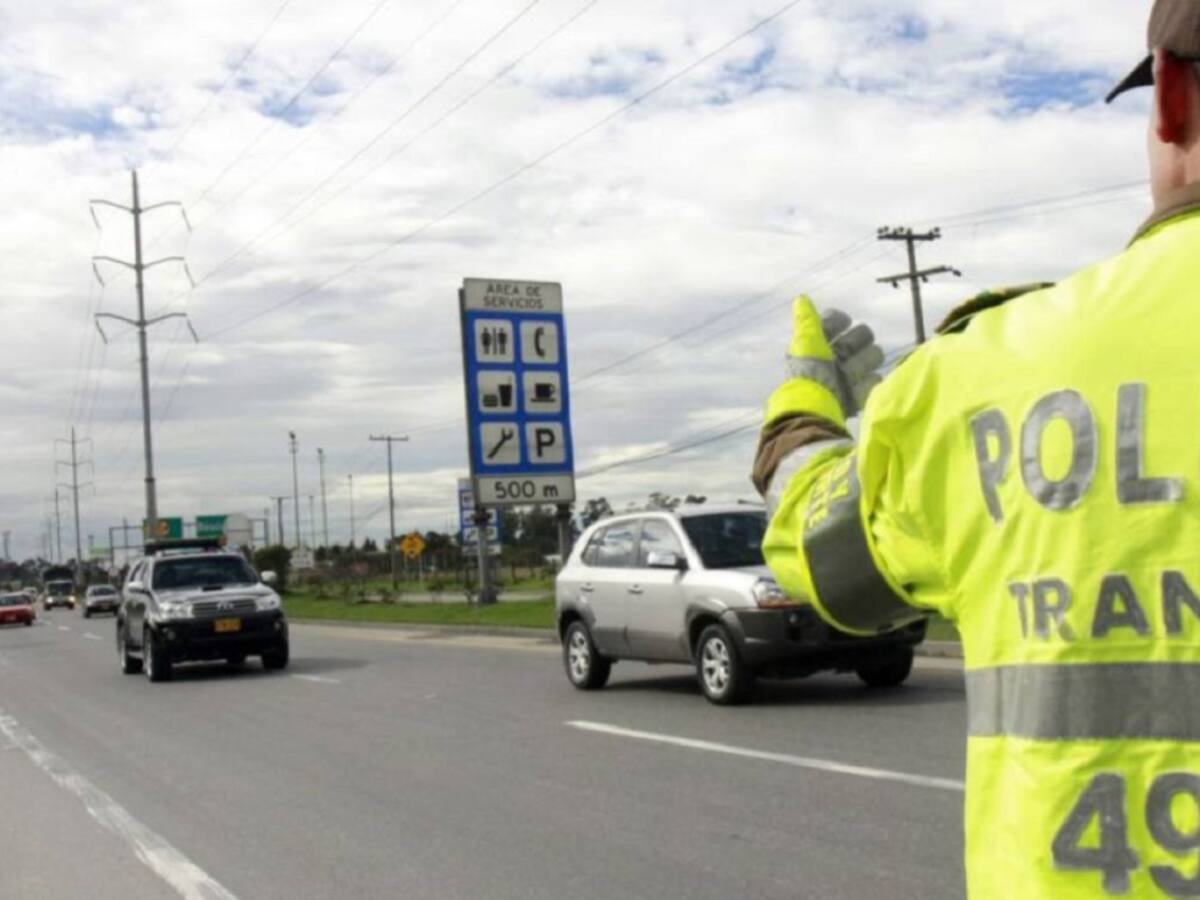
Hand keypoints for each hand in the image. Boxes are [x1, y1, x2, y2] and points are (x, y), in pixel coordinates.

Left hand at [765, 297, 884, 427]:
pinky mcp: (857, 395)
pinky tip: (855, 387)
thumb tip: (801, 299)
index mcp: (818, 345)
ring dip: (863, 361)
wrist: (817, 410)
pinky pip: (874, 381)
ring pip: (871, 356)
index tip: (843, 323)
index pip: (835, 320)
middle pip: (859, 336)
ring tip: (850, 373)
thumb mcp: (806, 343)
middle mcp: (833, 358)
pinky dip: (866, 383)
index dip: (839, 320)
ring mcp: (847, 376)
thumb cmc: (809, 373)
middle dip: (856, 342)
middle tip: (844, 354)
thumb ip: (807, 321)